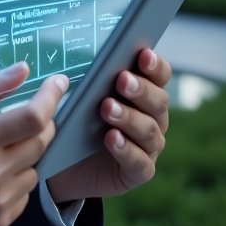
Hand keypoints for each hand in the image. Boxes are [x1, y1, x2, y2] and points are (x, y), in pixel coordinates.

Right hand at [0, 64, 68, 225]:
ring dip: (24, 154)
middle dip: (39, 123)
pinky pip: (24, 195)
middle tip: (22, 117)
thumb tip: (24, 69)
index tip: (59, 82)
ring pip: (34, 169)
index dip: (51, 96)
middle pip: (41, 141)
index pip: (33, 116)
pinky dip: (15, 180)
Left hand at [47, 48, 170, 204]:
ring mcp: (149, 146)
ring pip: (149, 130)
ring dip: (128, 117)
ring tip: (107, 108)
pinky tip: (110, 138)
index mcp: (144, 93)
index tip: (142, 54)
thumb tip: (85, 59)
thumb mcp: (80, 98)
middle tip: (121, 80)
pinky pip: (139, 161)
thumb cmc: (77, 121)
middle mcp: (153, 118)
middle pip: (158, 101)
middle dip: (140, 89)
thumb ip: (91, 80)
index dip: (154, 65)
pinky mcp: (139, 171)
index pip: (159, 75)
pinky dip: (125, 149)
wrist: (66, 165)